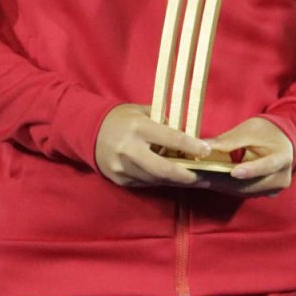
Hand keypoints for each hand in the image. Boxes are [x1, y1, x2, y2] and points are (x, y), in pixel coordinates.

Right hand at [94, 103, 210, 187]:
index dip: (191, 146)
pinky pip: (146, 183)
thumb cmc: (121, 118)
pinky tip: (174, 180)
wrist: (88, 131)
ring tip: (195, 180)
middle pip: (164, 169)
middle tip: (204, 178)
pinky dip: (162, 181)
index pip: (170, 139)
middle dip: (186, 176)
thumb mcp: (143, 111)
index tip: (207, 151)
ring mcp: (123, 168)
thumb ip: (164, 122)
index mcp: (138, 128)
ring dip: (177, 181)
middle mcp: (130, 150)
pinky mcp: (120, 180)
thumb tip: (188, 136)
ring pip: (156, 180)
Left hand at [201, 117, 293, 196]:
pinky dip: (226, 187)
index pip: (267, 166)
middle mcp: (281, 178)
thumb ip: (229, 141)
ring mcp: (273, 189)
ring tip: (200, 180)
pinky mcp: (264, 194)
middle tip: (201, 177)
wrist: (281, 141)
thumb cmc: (266, 132)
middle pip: (251, 184)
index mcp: (283, 158)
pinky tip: (210, 181)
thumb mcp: (249, 130)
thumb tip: (203, 147)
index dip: (251, 170)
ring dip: (221, 185)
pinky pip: (243, 192)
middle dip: (224, 181)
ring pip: (244, 192)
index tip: (233, 172)